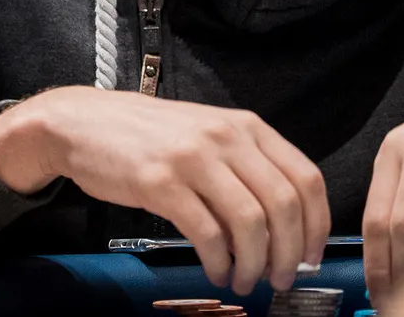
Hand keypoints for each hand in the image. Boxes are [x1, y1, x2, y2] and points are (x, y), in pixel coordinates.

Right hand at [0, 87, 329, 294]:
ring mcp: (194, 158)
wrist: (86, 122)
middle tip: (281, 280)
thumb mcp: (210, 135)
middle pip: (284, 204)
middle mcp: (227, 137)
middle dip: (290, 252)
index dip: (317, 224)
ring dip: (255, 263)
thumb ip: (247, 167)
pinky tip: (215, 271)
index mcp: (247, 126)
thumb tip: (283, 226)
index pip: (305, 177)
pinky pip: (206, 232)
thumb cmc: (152, 136)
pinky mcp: (160, 182)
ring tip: (245, 281)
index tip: (312, 257)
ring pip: (250, 221)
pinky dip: (218, 261)